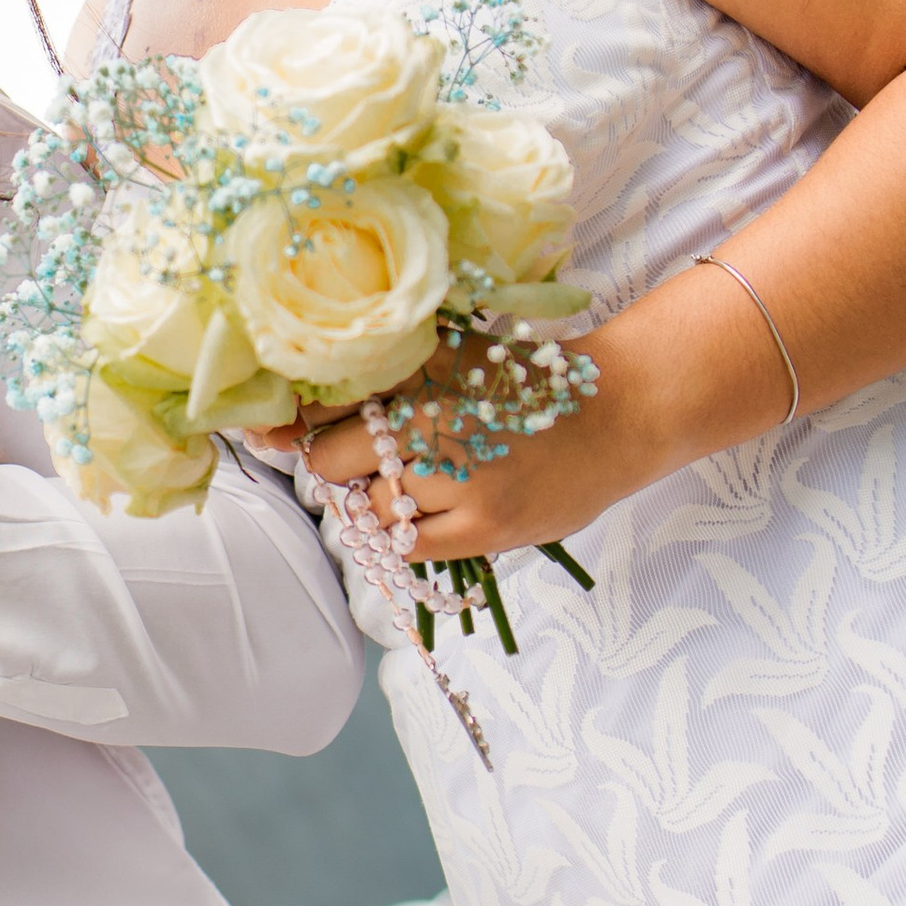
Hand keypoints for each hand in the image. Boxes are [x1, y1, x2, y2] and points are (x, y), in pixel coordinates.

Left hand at [294, 301, 739, 562]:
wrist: (619, 411)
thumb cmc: (522, 383)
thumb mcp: (449, 357)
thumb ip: (377, 378)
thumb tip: (286, 418)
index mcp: (421, 378)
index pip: (324, 418)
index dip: (312, 431)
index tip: (315, 434)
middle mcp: (435, 428)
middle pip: (337, 466)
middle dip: (343, 466)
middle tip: (375, 458)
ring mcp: (460, 484)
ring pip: (372, 511)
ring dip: (378, 502)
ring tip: (418, 481)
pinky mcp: (485, 530)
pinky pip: (408, 548)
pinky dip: (404, 534)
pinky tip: (431, 511)